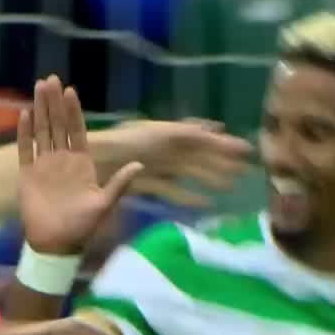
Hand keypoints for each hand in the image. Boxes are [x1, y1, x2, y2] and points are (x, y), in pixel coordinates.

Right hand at [17, 75, 143, 253]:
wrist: (57, 244)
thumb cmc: (83, 226)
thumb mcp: (105, 203)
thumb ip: (119, 182)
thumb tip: (139, 164)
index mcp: (82, 163)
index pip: (77, 131)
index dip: (74, 111)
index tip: (71, 91)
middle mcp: (62, 159)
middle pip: (58, 125)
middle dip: (55, 102)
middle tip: (51, 79)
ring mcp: (44, 165)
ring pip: (42, 131)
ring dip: (40, 110)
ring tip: (38, 88)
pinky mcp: (27, 174)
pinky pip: (26, 149)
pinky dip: (24, 132)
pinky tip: (25, 114)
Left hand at [92, 118, 253, 208]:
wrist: (88, 165)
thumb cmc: (121, 145)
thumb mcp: (157, 134)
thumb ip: (187, 132)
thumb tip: (215, 129)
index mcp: (166, 133)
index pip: (201, 137)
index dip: (222, 142)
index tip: (245, 148)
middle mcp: (163, 148)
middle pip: (198, 155)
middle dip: (222, 161)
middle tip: (246, 170)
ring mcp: (155, 167)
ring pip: (189, 173)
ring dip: (210, 178)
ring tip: (231, 187)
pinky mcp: (146, 185)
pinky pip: (171, 190)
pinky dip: (188, 197)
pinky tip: (204, 204)